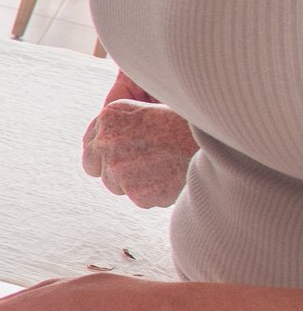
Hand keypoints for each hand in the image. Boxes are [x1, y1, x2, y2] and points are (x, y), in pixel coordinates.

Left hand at [82, 72, 195, 208]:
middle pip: (100, 171)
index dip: (107, 156)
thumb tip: (100, 149)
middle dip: (117, 172)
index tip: (123, 158)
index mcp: (108, 117)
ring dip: (137, 183)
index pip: (91, 148)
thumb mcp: (147, 110)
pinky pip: (140, 199)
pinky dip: (156, 194)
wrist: (220, 142)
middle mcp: (106, 143)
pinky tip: (173, 179)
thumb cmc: (187, 124)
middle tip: (145, 167)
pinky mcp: (137, 193)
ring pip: (119, 187)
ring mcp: (119, 170)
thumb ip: (119, 128)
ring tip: (165, 169)